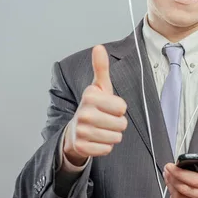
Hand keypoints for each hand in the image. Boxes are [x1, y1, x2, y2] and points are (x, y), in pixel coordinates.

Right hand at [62, 45, 127, 167]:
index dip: (119, 108)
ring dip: (112, 135)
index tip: (108, 106)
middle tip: (106, 120)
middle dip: (117, 123)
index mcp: (90, 96)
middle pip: (121, 124)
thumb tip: (99, 47)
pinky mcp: (82, 147)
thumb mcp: (99, 87)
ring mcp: (81, 131)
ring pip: (116, 138)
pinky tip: (97, 139)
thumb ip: (101, 67)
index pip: (122, 107)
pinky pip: (107, 149)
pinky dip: (105, 146)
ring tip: (102, 129)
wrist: (75, 130)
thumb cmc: (93, 106)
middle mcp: (84, 113)